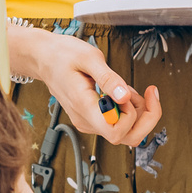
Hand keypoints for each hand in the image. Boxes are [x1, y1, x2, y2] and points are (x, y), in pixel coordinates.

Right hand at [16, 23, 160, 146]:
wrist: (44, 59)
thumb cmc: (63, 55)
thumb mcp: (88, 57)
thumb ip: (108, 78)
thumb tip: (124, 97)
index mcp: (84, 107)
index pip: (115, 132)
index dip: (132, 117)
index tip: (131, 93)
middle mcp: (87, 121)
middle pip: (127, 137)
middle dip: (145, 117)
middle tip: (147, 93)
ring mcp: (90, 122)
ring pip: (126, 132)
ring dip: (138, 112)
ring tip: (129, 89)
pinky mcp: (92, 119)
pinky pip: (118, 124)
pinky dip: (129, 110)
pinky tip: (123, 93)